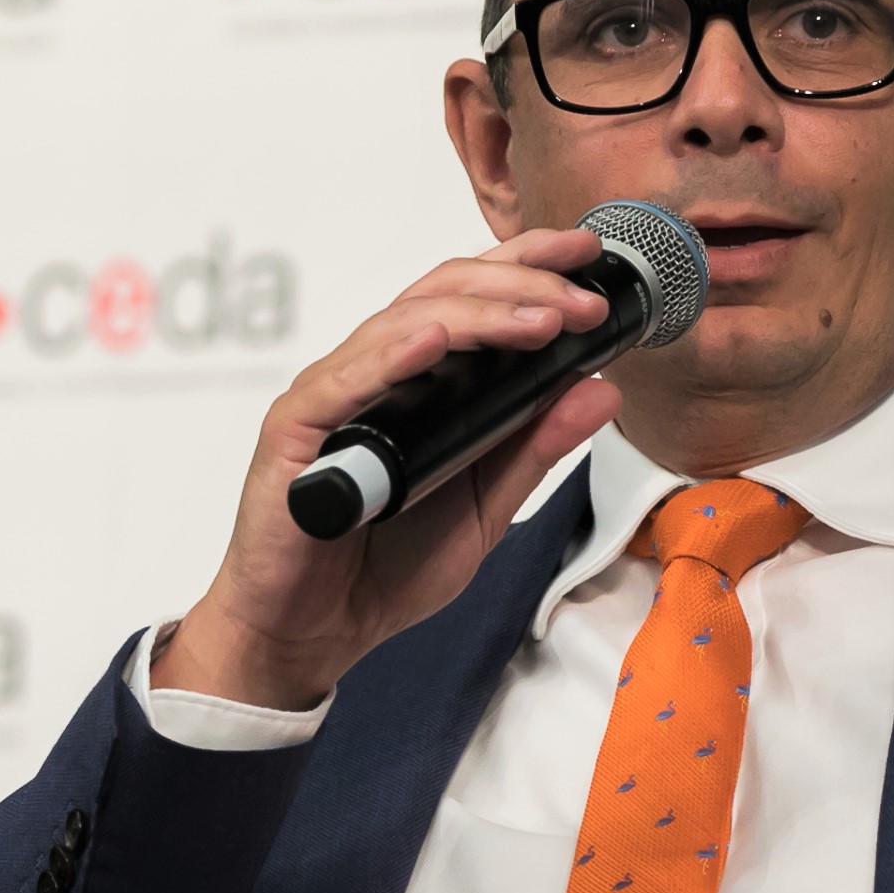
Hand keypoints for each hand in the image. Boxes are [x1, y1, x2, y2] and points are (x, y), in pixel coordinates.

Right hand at [154, 230, 620, 709]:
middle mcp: (374, 372)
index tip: (589, 259)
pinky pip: (343, 382)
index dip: (529, 266)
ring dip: (480, 316)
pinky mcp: (293, 431)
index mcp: (419, 380)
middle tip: (583, 301)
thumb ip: (537, 448)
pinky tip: (434, 346)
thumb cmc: (385, 565)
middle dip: (521, 285)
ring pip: (404, 325)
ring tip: (542, 320)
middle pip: (443, 293)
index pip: (473, 297)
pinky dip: (391, 358)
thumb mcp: (487, 506)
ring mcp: (332, 395)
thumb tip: (600, 388)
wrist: (314, 633)